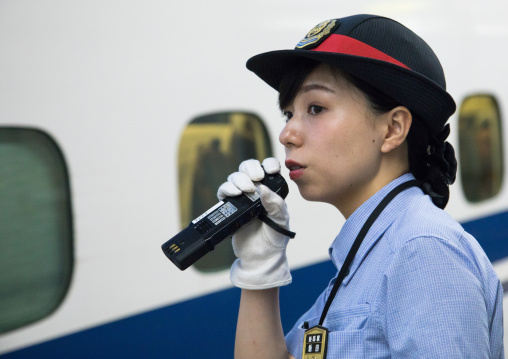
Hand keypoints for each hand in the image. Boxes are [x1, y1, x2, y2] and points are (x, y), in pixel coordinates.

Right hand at [217, 158, 291, 288]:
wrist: (261, 257)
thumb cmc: (274, 238)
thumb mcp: (281, 220)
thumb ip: (275, 203)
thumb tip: (263, 188)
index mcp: (271, 190)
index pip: (268, 169)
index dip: (269, 164)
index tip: (271, 169)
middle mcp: (256, 191)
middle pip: (248, 168)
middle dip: (251, 168)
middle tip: (257, 177)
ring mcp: (242, 197)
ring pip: (235, 177)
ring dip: (240, 179)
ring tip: (246, 190)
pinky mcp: (230, 206)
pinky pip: (224, 191)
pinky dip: (227, 188)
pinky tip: (235, 193)